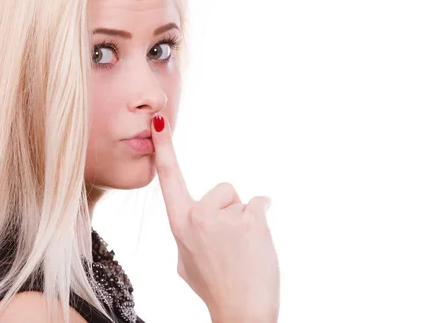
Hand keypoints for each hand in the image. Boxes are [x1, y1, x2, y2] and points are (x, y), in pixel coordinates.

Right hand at [151, 115, 279, 321]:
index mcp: (179, 224)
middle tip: (229, 244)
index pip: (169, 177)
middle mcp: (198, 216)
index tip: (161, 120)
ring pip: (241, 200)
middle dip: (229, 210)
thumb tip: (196, 217)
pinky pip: (261, 203)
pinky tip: (258, 244)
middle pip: (221, 190)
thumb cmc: (213, 285)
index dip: (165, 147)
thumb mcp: (185, 260)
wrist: (241, 311)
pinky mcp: (251, 221)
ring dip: (245, 218)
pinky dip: (263, 218)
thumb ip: (188, 231)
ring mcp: (224, 218)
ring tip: (242, 249)